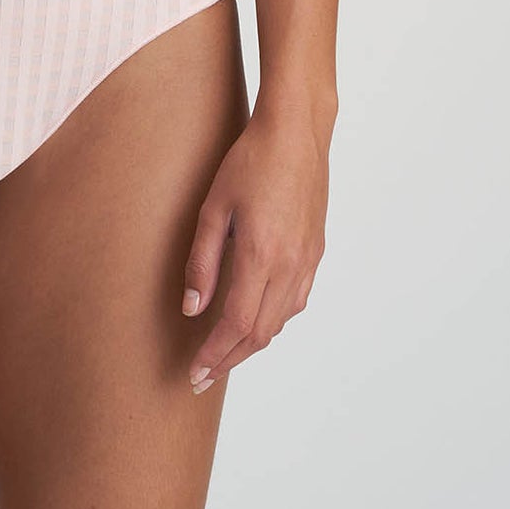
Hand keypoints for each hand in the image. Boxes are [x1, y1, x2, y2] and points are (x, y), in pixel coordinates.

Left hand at [181, 109, 329, 393]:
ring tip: (224, 351)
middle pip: (260, 333)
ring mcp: (307, 260)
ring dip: (251, 343)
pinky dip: (273, 319)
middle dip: (229, 359)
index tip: (195, 373)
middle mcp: (290, 265)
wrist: (296, 133)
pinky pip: (295, 300)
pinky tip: (256, 316)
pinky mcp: (316, 251)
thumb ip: (203, 261)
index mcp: (261, 256)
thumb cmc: (250, 161)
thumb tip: (193, 308)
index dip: (214, 355)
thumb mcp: (214, 207)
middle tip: (202, 375)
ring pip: (280, 321)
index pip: (236, 325)